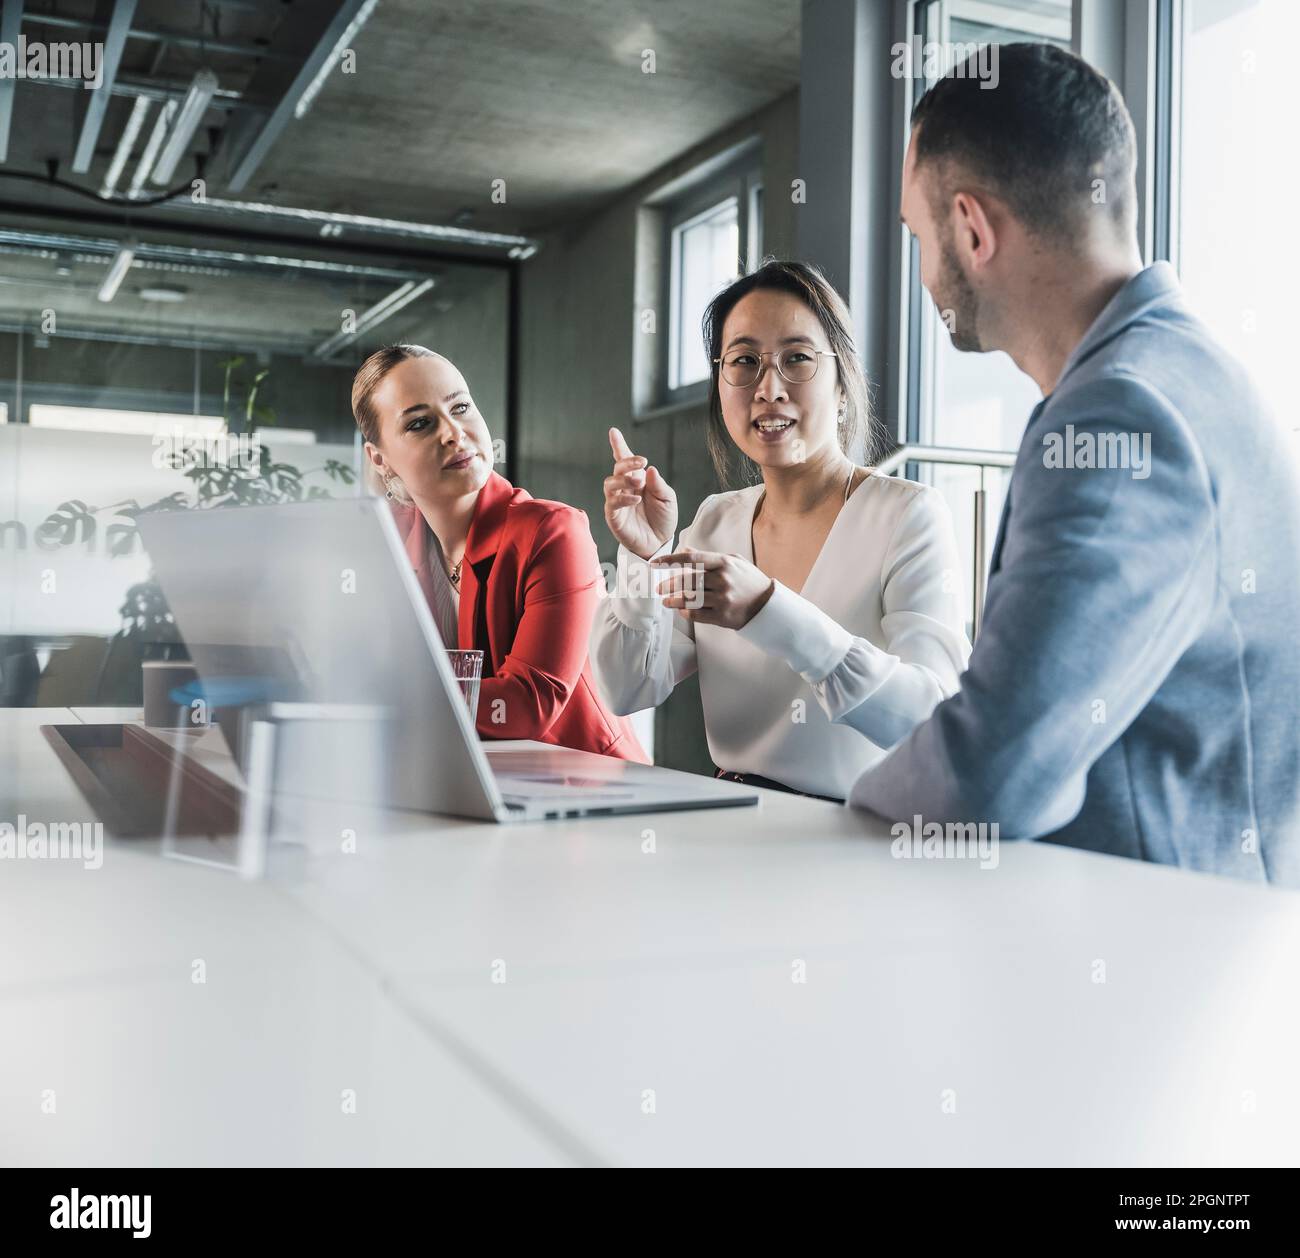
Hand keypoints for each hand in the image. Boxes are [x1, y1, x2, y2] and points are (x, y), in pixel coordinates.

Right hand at [603, 427, 677, 560]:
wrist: (660, 543)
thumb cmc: (663, 519)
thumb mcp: (668, 499)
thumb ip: (659, 484)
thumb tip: (650, 469)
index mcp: (637, 480)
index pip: (625, 460)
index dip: (618, 446)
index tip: (613, 432)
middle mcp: (625, 488)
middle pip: (617, 469)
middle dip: (627, 461)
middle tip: (641, 462)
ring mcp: (617, 501)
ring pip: (610, 483)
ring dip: (623, 480)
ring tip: (638, 482)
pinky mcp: (614, 516)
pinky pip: (612, 503)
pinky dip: (623, 498)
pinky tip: (636, 498)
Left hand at [651, 547, 775, 629]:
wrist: (768, 605)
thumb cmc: (748, 581)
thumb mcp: (733, 561)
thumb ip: (708, 556)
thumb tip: (686, 549)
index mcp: (724, 563)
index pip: (691, 558)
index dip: (670, 560)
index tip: (655, 563)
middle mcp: (722, 579)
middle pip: (687, 580)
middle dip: (669, 584)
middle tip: (659, 587)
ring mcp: (722, 599)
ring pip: (689, 598)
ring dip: (673, 600)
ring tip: (666, 600)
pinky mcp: (722, 616)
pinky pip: (696, 614)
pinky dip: (685, 612)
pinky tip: (681, 610)